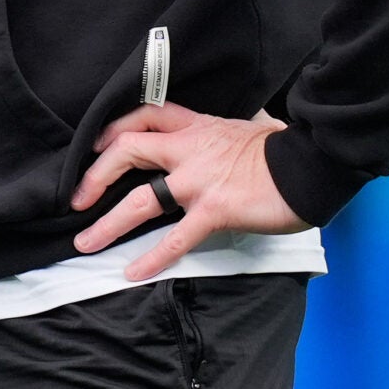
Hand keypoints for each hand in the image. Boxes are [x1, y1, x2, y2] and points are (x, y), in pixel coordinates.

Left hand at [69, 104, 307, 282]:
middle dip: (95, 176)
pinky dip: (151, 258)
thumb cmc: (284, 150)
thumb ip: (223, 135)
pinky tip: (132, 272)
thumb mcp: (247, 129)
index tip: (96, 146)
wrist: (311, 164)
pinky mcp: (213, 211)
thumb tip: (226, 136)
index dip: (113, 129)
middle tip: (76, 200)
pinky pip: (174, 239)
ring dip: (107, 224)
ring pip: (139, 200)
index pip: (145, 116)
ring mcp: (198, 181)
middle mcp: (189, 150)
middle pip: (128, 151)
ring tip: (86, 243)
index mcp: (197, 128)